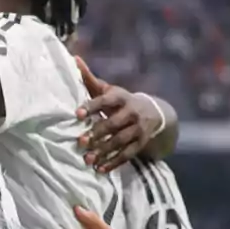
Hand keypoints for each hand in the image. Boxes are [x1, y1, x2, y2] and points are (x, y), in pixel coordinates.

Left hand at [74, 56, 162, 171]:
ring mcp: (139, 129)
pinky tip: (100, 170)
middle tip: (80, 142)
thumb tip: (73, 58)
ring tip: (87, 160)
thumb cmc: (122, 101)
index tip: (77, 114)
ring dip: (103, 151)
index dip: (92, 106)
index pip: (106, 100)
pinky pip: (128, 155)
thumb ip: (90, 79)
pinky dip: (114, 163)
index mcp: (121, 97)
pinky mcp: (142, 143)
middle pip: (113, 124)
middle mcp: (132, 112)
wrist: (156, 113)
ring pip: (120, 141)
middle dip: (96, 133)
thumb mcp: (110, 90)